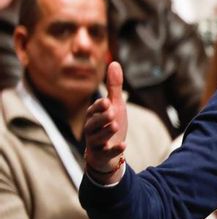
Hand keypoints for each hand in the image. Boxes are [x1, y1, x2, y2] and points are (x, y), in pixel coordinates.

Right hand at [83, 61, 128, 183]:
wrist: (109, 152)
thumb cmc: (110, 124)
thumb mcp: (115, 105)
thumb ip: (114, 87)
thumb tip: (114, 62)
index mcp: (93, 116)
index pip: (93, 110)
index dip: (99, 106)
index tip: (106, 101)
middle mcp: (91, 129)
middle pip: (93, 124)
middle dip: (101, 118)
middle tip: (111, 112)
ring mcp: (96, 143)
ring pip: (97, 138)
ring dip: (106, 132)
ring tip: (115, 125)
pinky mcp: (102, 155)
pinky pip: (106, 153)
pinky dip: (114, 150)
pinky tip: (124, 145)